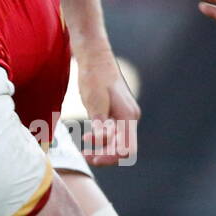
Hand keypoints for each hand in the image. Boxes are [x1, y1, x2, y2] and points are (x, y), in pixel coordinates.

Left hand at [76, 51, 139, 165]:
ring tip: (85, 149)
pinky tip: (88, 138)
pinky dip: (102, 137)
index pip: (127, 149)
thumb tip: (103, 140)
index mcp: (128, 116)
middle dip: (105, 155)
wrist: (95, 57)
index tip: (93, 158)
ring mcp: (124, 114)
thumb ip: (100, 122)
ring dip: (103, 147)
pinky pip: (113, 131)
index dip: (111, 157)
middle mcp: (130, 117)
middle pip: (122, 147)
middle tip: (86, 156)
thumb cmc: (94, 76)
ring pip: (117, 140)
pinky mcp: (117, 111)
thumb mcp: (94, 100)